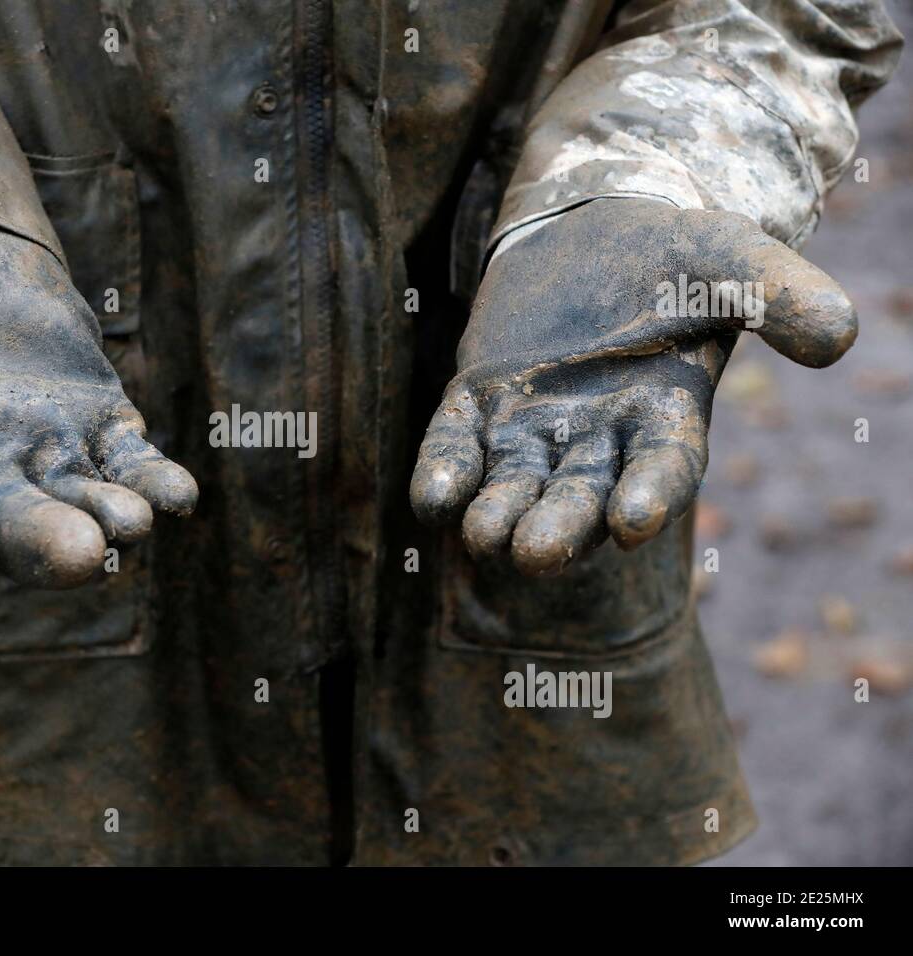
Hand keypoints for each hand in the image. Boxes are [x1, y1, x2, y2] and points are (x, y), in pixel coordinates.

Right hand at [0, 207, 196, 602]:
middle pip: (13, 522)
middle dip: (43, 542)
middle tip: (80, 557)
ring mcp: (47, 452)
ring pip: (80, 500)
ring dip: (108, 516)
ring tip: (131, 523)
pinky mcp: (99, 425)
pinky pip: (130, 462)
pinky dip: (153, 480)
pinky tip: (178, 496)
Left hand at [411, 198, 855, 574]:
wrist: (593, 226)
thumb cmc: (674, 252)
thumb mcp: (732, 260)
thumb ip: (779, 294)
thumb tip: (841, 333)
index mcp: (665, 415)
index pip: (661, 467)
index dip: (650, 493)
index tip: (634, 522)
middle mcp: (598, 438)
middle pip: (579, 495)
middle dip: (561, 525)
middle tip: (539, 552)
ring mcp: (533, 426)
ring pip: (515, 485)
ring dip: (499, 514)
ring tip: (485, 536)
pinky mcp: (478, 405)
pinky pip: (456, 448)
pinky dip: (443, 475)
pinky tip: (430, 500)